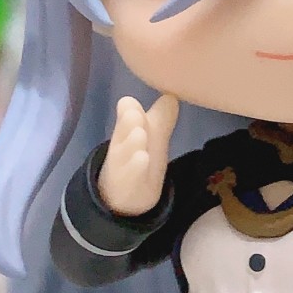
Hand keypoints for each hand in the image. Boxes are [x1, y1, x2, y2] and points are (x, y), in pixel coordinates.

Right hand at [97, 94, 179, 216]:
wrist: (125, 198)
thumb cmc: (138, 159)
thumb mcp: (151, 138)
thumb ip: (161, 117)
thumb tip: (171, 95)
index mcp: (126, 132)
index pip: (125, 118)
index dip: (127, 109)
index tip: (129, 102)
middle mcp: (121, 148)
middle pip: (123, 135)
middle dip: (128, 123)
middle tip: (134, 114)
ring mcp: (123, 168)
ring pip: (125, 155)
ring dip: (132, 144)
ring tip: (140, 134)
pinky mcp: (129, 186)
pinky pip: (131, 177)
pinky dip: (135, 169)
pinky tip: (142, 159)